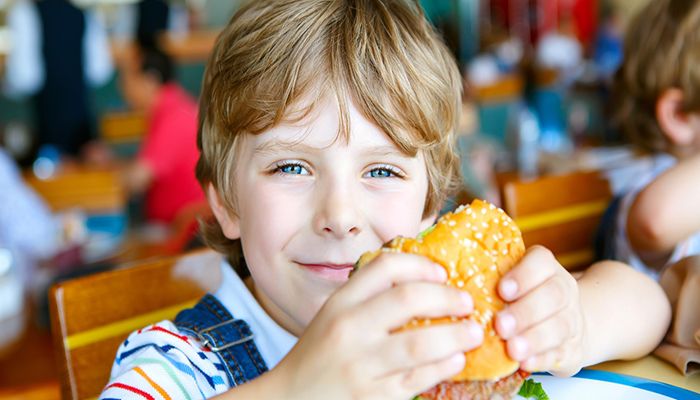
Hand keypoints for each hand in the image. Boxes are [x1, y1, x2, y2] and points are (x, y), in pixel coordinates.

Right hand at [270, 252, 484, 399]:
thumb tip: (427, 282)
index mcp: (340, 303)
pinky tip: (456, 360)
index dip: (421, 265)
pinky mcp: (374, 395)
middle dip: (447, 297)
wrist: (292, 399)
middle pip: (408, 299)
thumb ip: (369, 299)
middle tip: (467, 302)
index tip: (442, 272)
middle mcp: (349, 329)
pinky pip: (418, 378)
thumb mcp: (335, 316)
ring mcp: (361, 365)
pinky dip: (444, 367)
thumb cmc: (320, 355)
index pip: (385, 267)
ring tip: (474, 332)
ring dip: (456, 335)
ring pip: (420, 342)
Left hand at [494, 246, 585, 375]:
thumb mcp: (515, 283)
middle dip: (525, 312)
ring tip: (512, 349)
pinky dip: (542, 359)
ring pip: (559, 326)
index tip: (502, 291)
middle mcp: (563, 290)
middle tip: (501, 325)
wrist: (566, 325)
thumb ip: (491, 279)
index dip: (523, 275)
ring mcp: (571, 320)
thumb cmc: (526, 299)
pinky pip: (560, 353)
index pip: (541, 262)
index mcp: (546, 269)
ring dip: (534, 339)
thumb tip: (449, 280)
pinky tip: (524, 363)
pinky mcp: (572, 349)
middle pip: (554, 295)